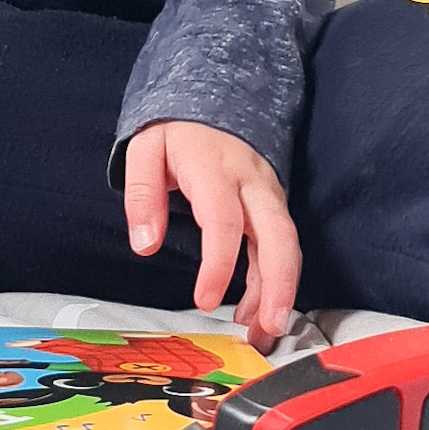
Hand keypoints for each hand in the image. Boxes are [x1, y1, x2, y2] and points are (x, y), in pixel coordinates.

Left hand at [123, 119, 301, 350]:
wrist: (216, 96)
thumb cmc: (177, 132)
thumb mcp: (145, 150)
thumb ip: (141, 195)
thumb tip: (145, 245)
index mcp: (215, 169)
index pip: (223, 221)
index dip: (218, 265)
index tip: (204, 300)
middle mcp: (252, 183)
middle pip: (278, 236)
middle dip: (278, 285)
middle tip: (267, 327)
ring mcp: (268, 194)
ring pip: (287, 246)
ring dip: (280, 292)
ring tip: (262, 333)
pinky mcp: (274, 206)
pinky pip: (282, 246)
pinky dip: (275, 281)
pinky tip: (255, 311)